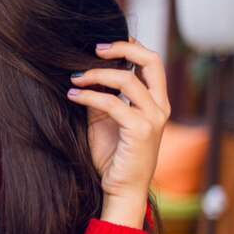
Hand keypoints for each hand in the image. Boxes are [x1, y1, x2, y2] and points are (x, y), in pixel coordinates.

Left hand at [67, 39, 169, 227]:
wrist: (120, 190)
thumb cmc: (112, 156)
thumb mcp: (104, 119)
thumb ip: (101, 96)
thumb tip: (84, 72)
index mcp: (155, 101)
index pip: (151, 62)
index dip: (130, 46)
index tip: (102, 44)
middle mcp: (160, 107)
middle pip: (152, 60)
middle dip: (122, 48)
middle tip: (95, 49)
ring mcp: (153, 118)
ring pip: (127, 80)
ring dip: (96, 74)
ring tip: (74, 78)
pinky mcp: (140, 130)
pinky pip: (113, 103)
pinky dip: (90, 96)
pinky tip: (73, 96)